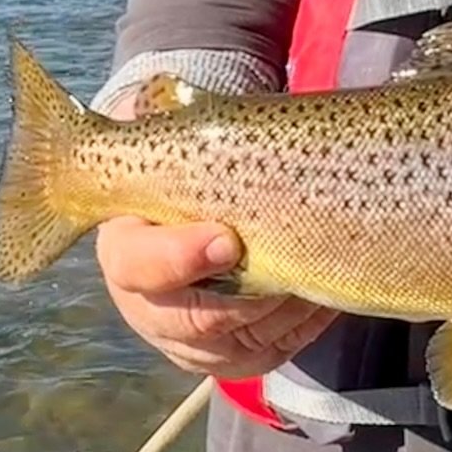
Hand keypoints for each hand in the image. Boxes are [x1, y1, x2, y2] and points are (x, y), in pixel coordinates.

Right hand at [92, 81, 334, 378]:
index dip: (182, 257)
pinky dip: (303, 327)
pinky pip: (270, 354)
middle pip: (195, 322)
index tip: (227, 238)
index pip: (141, 267)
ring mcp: (188, 342)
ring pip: (239, 343)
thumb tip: (157, 93)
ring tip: (318, 269)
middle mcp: (148, 307)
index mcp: (124, 251)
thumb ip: (161, 127)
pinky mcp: (230, 357)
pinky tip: (327, 293)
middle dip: (250, 295)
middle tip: (292, 264)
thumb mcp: (169, 146)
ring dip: (284, 310)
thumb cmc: (186, 174)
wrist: (197, 216)